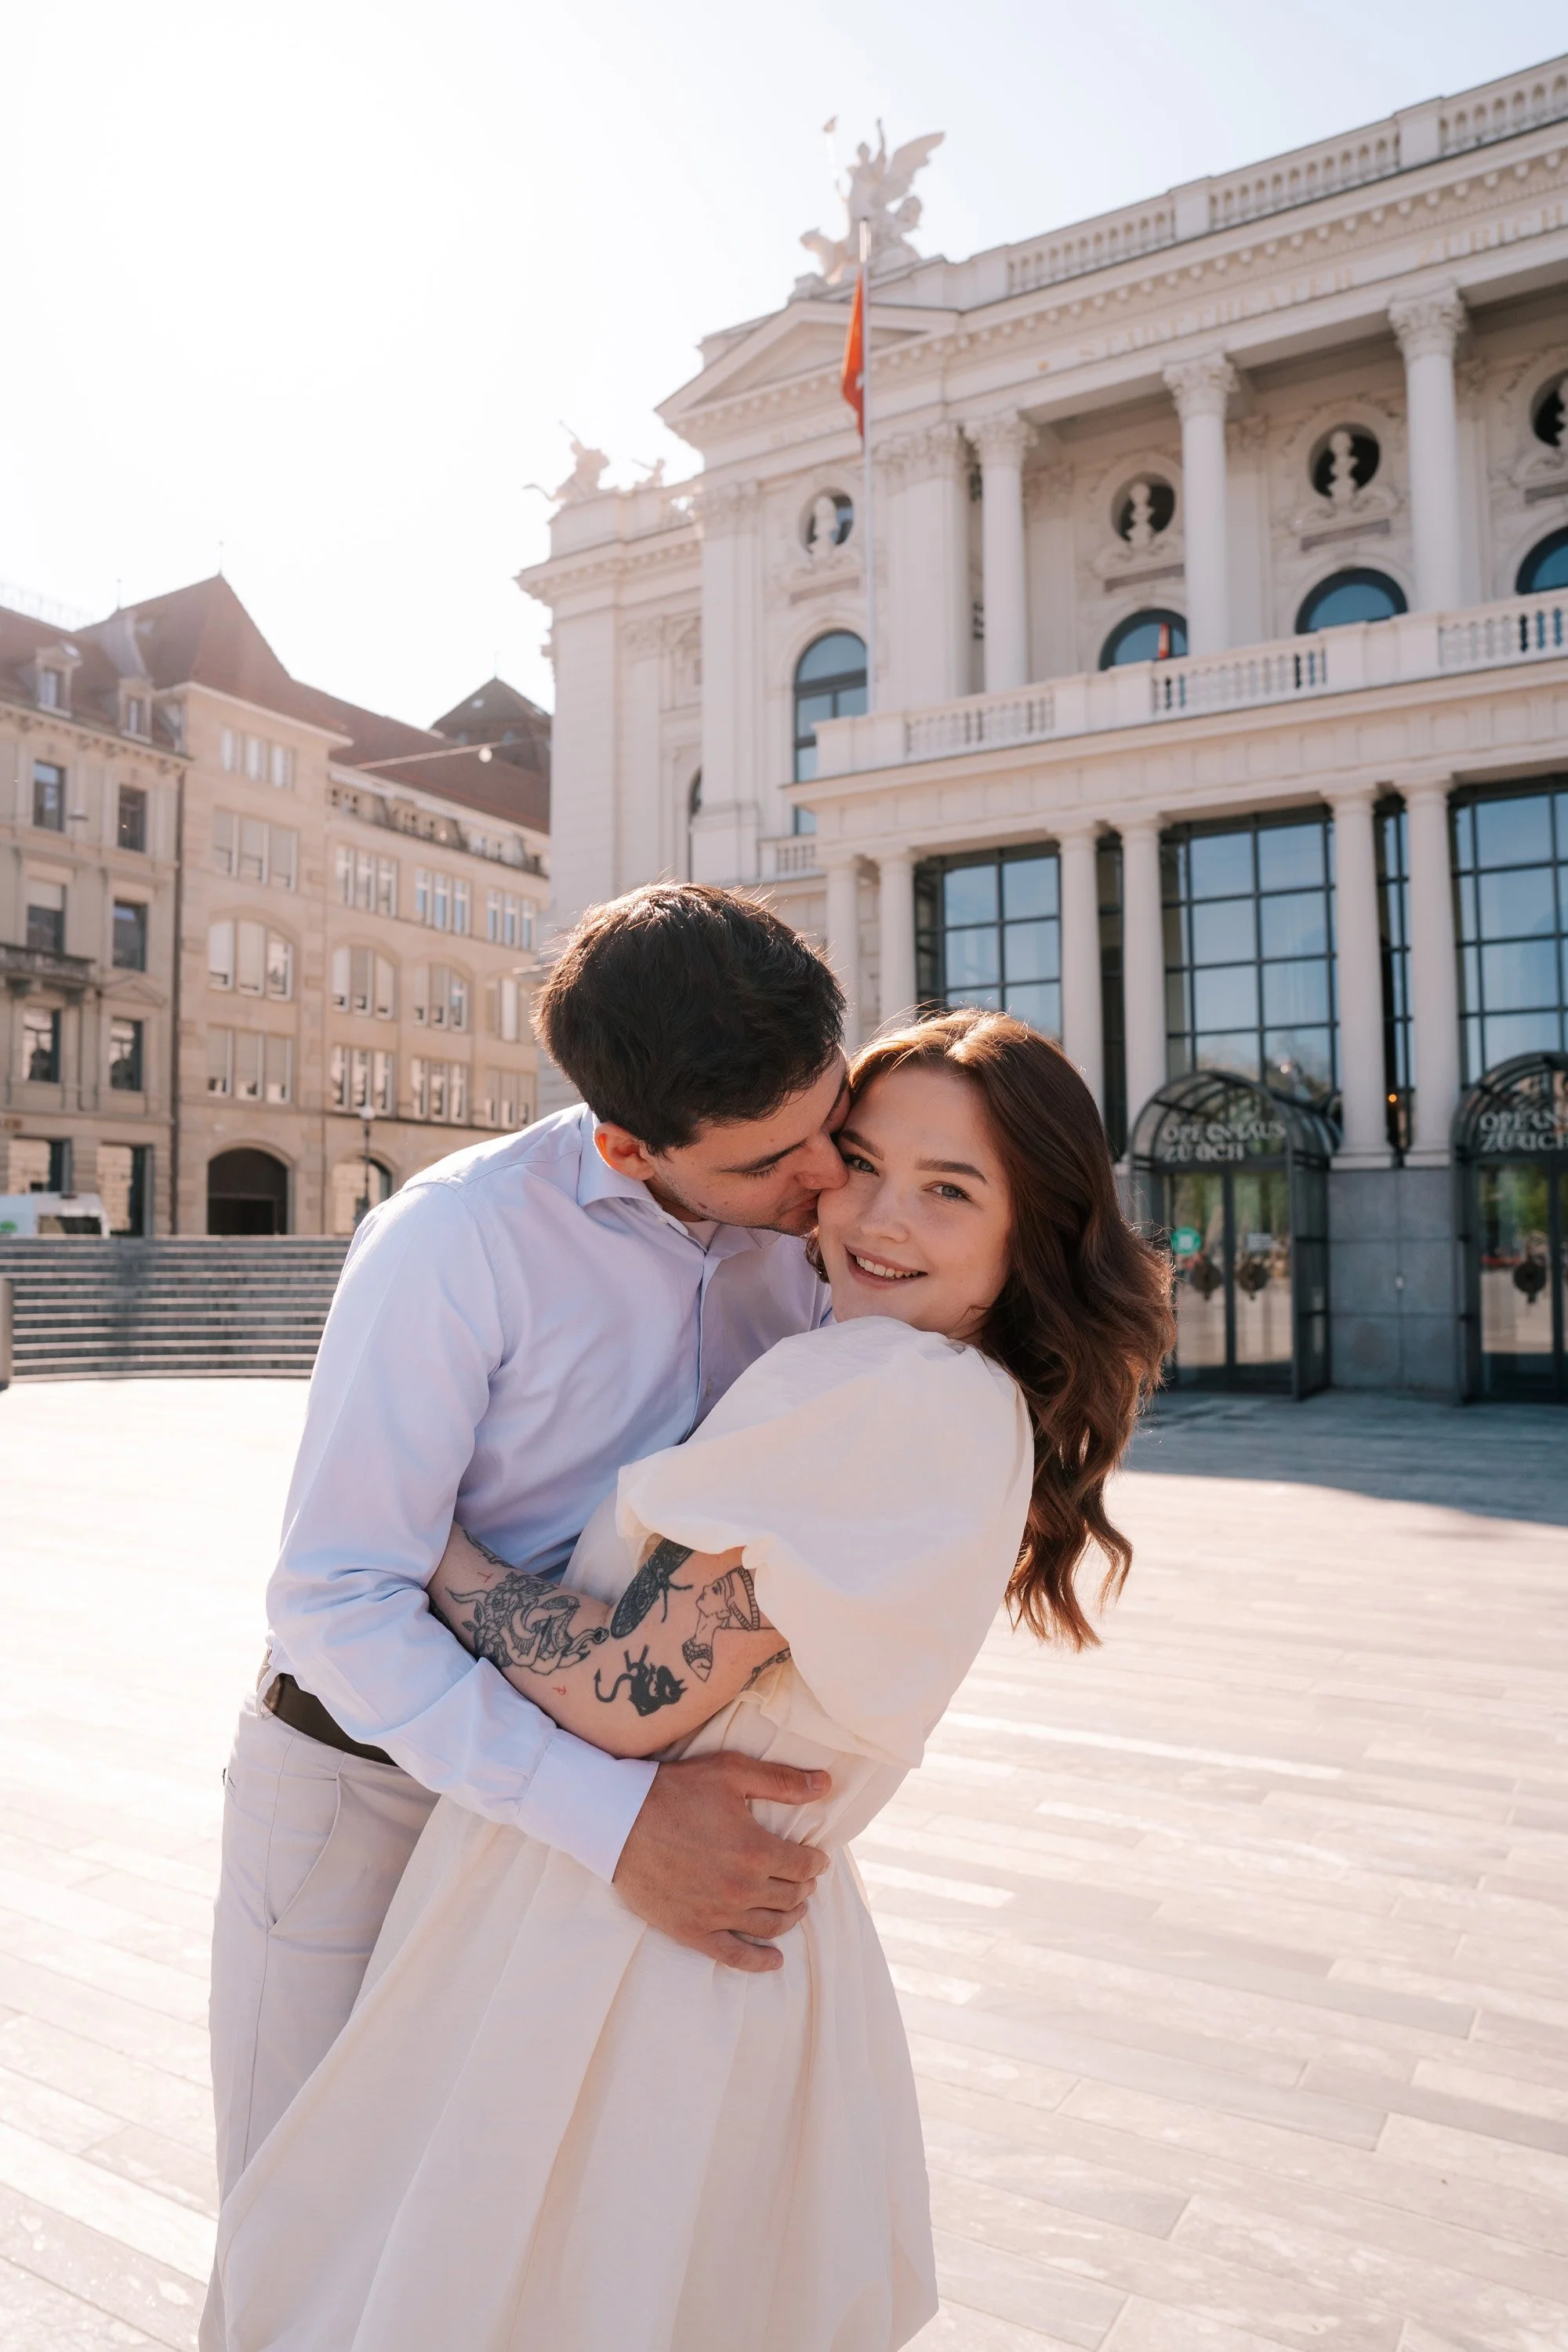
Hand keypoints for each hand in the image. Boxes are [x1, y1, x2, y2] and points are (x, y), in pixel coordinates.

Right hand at [612, 1752, 830, 1973]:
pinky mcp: (691, 1931)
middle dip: (804, 1888)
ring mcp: (716, 1914)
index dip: (815, 1862)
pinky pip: (733, 1956)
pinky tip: (774, 1961)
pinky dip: (758, 1962)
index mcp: (756, 1851)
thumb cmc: (674, 1791)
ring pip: (769, 1927)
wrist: (617, 1821)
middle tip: (805, 1880)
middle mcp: (741, 1888)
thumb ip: (782, 1781)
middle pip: (790, 1897)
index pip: (804, 1866)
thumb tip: (826, 1783)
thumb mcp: (731, 1773)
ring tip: (795, 1909)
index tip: (816, 1858)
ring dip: (789, 1919)